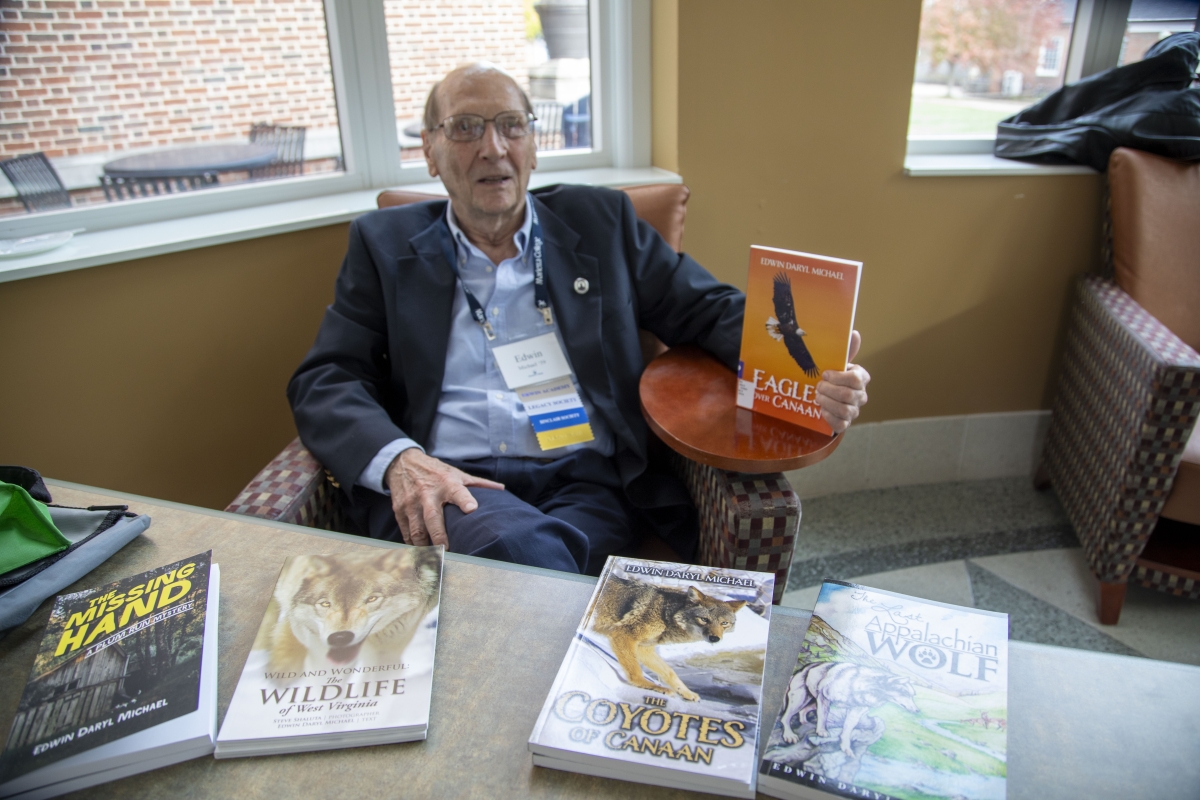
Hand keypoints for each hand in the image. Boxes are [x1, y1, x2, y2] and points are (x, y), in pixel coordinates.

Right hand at [385, 449, 503, 546]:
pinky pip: (406, 532)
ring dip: (424, 546)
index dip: (464, 500)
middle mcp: (427, 493)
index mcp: (446, 483)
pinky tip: (419, 554)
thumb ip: (478, 483)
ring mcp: (411, 503)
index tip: (472, 509)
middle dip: (439, 535)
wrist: (403, 463)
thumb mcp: (456, 473)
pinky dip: (412, 545)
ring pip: (417, 529)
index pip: (458, 491)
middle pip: (433, 517)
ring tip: (433, 560)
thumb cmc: (436, 471)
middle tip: (447, 551)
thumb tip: (501, 489)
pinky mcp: (399, 510)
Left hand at [815, 330, 869, 433]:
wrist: (828, 398)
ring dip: (826, 402)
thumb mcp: (837, 364)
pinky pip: (840, 423)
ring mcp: (855, 410)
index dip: (838, 377)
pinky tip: (821, 410)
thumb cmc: (833, 378)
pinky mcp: (846, 423)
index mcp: (861, 378)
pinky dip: (828, 416)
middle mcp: (861, 395)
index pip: (855, 379)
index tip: (825, 374)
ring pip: (843, 409)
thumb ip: (845, 350)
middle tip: (818, 386)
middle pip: (847, 395)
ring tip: (818, 396)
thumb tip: (854, 332)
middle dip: (828, 390)